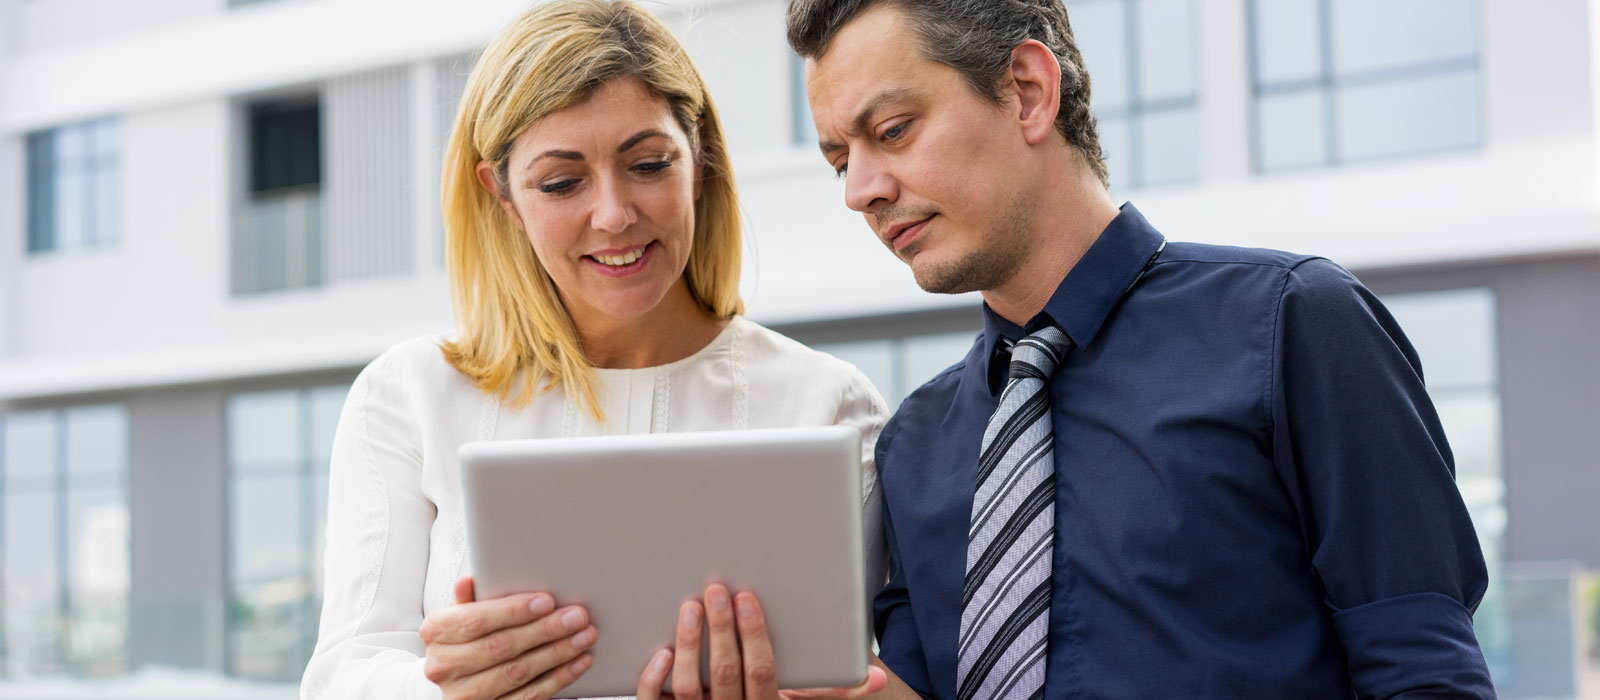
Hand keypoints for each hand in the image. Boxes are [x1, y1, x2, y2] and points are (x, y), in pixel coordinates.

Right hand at [420, 575, 597, 699]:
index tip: (547, 601)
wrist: (454, 681)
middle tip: (577, 617)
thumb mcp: (461, 613)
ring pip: (518, 673)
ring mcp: (464, 695)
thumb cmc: (465, 638)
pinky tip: (577, 663)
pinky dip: (558, 679)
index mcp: (437, 632)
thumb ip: (470, 599)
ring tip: (584, 636)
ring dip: (557, 654)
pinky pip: (529, 697)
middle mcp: (444, 666)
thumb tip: (470, 581)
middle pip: (501, 647)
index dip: (514, 611)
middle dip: (544, 630)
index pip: (476, 620)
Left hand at [634, 583, 887, 699]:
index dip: (753, 634)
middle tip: (715, 589)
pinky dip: (655, 680)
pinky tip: (663, 653)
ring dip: (689, 644)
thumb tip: (876, 677)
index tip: (747, 598)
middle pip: (726, 672)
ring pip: (689, 688)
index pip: (762, 671)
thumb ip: (837, 692)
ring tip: (689, 606)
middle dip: (721, 628)